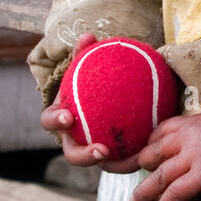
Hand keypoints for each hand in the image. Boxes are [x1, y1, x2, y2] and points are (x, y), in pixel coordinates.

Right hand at [41, 33, 146, 172]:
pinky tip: (149, 153)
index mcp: (61, 118)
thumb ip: (85, 54)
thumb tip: (88, 36)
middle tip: (101, 150)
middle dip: (83, 155)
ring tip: (134, 160)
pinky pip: (122, 162)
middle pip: (73, 154)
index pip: (51, 121)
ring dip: (115, 165)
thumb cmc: (88, 84)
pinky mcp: (110, 160)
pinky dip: (133, 159)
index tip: (67, 117)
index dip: (56, 121)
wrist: (104, 101)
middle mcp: (73, 139)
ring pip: (100, 164)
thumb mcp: (86, 68)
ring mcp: (90, 151)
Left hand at [130, 113, 200, 200]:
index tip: (142, 159)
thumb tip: (197, 151)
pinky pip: (176, 192)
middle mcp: (187, 136)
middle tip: (135, 182)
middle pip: (151, 153)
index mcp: (191, 122)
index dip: (146, 147)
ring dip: (144, 193)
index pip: (157, 133)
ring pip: (158, 176)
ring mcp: (194, 156)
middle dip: (138, 169)